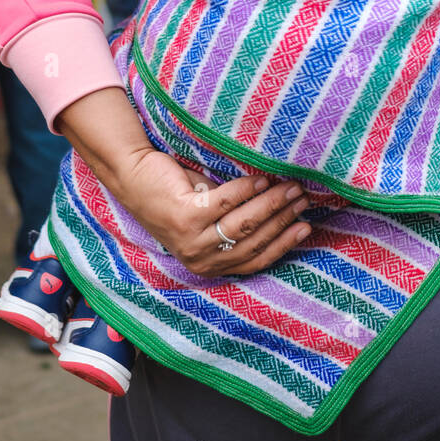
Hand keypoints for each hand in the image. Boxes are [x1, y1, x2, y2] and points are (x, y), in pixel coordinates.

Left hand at [56, 87, 311, 277]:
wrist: (134, 176)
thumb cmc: (176, 195)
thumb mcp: (209, 218)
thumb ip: (238, 224)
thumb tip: (283, 213)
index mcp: (208, 264)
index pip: (255, 260)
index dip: (283, 244)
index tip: (305, 227)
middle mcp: (200, 258)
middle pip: (253, 240)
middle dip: (283, 218)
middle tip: (302, 198)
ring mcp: (191, 239)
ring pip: (244, 223)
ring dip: (272, 204)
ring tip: (289, 186)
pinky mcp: (185, 215)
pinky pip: (227, 202)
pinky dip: (248, 190)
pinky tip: (262, 178)